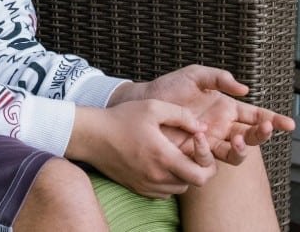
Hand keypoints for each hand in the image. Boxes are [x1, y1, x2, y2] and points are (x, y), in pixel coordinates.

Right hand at [65, 101, 216, 198]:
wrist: (91, 136)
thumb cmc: (121, 118)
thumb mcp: (152, 107)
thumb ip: (182, 115)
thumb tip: (202, 128)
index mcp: (164, 157)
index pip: (201, 176)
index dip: (208, 161)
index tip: (198, 142)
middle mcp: (157, 176)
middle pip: (193, 183)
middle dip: (198, 167)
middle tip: (191, 150)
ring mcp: (146, 185)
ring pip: (179, 188)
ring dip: (183, 174)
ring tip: (176, 154)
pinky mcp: (138, 188)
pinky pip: (163, 192)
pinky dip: (169, 181)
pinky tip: (162, 163)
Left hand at [110, 65, 295, 163]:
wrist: (144, 103)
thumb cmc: (169, 88)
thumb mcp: (195, 75)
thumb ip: (219, 78)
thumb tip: (244, 89)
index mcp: (226, 108)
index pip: (255, 116)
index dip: (273, 120)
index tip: (289, 124)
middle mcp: (223, 128)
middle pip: (251, 136)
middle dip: (262, 134)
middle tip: (264, 128)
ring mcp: (211, 143)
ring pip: (236, 153)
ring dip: (243, 148)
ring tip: (238, 138)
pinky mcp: (196, 154)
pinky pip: (210, 159)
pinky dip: (209, 151)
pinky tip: (200, 138)